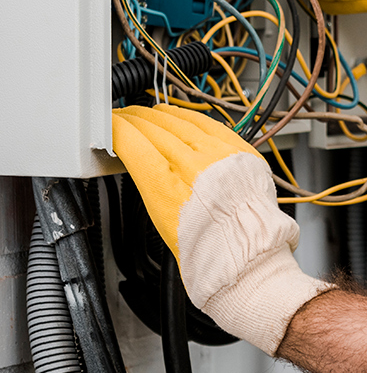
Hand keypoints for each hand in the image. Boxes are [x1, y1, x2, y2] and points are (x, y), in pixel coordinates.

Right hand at [111, 104, 330, 354]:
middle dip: (137, 120)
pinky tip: (182, 117)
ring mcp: (222, 158)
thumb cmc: (206, 254)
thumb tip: (142, 160)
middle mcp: (196, 168)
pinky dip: (192, 119)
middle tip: (125, 117)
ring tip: (149, 113)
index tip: (111, 125)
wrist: (248, 259)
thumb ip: (154, 185)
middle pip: (158, 130)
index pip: (135, 145)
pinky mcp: (242, 154)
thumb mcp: (163, 222)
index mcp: (169, 190)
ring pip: (184, 123)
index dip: (119, 131)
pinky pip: (212, 126)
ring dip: (162, 116)